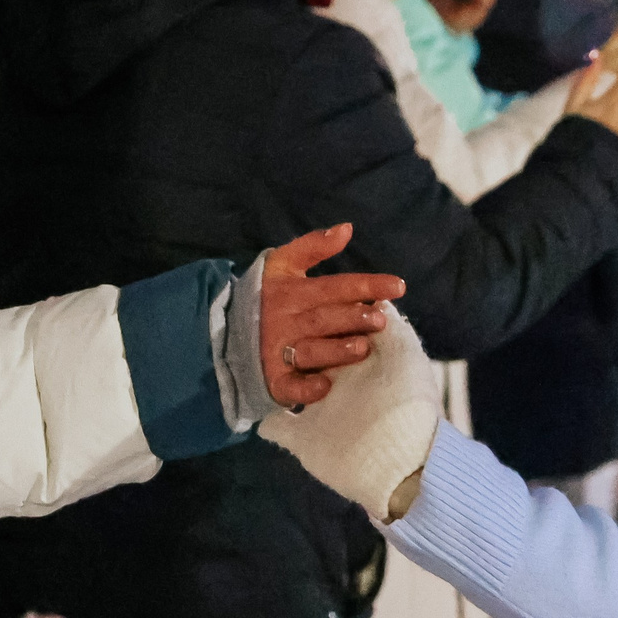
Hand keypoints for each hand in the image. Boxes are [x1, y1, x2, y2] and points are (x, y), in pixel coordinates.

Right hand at [258, 224, 404, 408]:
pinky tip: (326, 386)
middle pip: (324, 319)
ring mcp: (279, 352)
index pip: (334, 286)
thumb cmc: (264, 298)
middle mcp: (287, 322)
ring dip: (336, 351)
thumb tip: (347, 228)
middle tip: (380, 320)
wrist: (220, 333)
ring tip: (363, 348)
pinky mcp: (273, 381)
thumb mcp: (281, 266)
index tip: (398, 286)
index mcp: (293, 293)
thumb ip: (312, 247)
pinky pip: (289, 386)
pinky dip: (306, 389)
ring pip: (310, 351)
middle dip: (353, 318)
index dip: (366, 285)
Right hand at [260, 307, 443, 521]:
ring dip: (283, 371)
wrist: (401, 463)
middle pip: (313, 354)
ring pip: (293, 383)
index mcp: (364, 364)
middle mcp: (342, 384)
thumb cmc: (410, 404)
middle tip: (286, 324)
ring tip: (273, 354)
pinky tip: (258, 403)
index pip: (338, 333)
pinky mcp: (305, 439)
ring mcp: (322, 412)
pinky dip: (269, 418)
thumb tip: (379, 301)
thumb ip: (393, 328)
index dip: (328, 318)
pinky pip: (278, 426)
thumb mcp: (407, 357)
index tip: (310, 299)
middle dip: (302, 339)